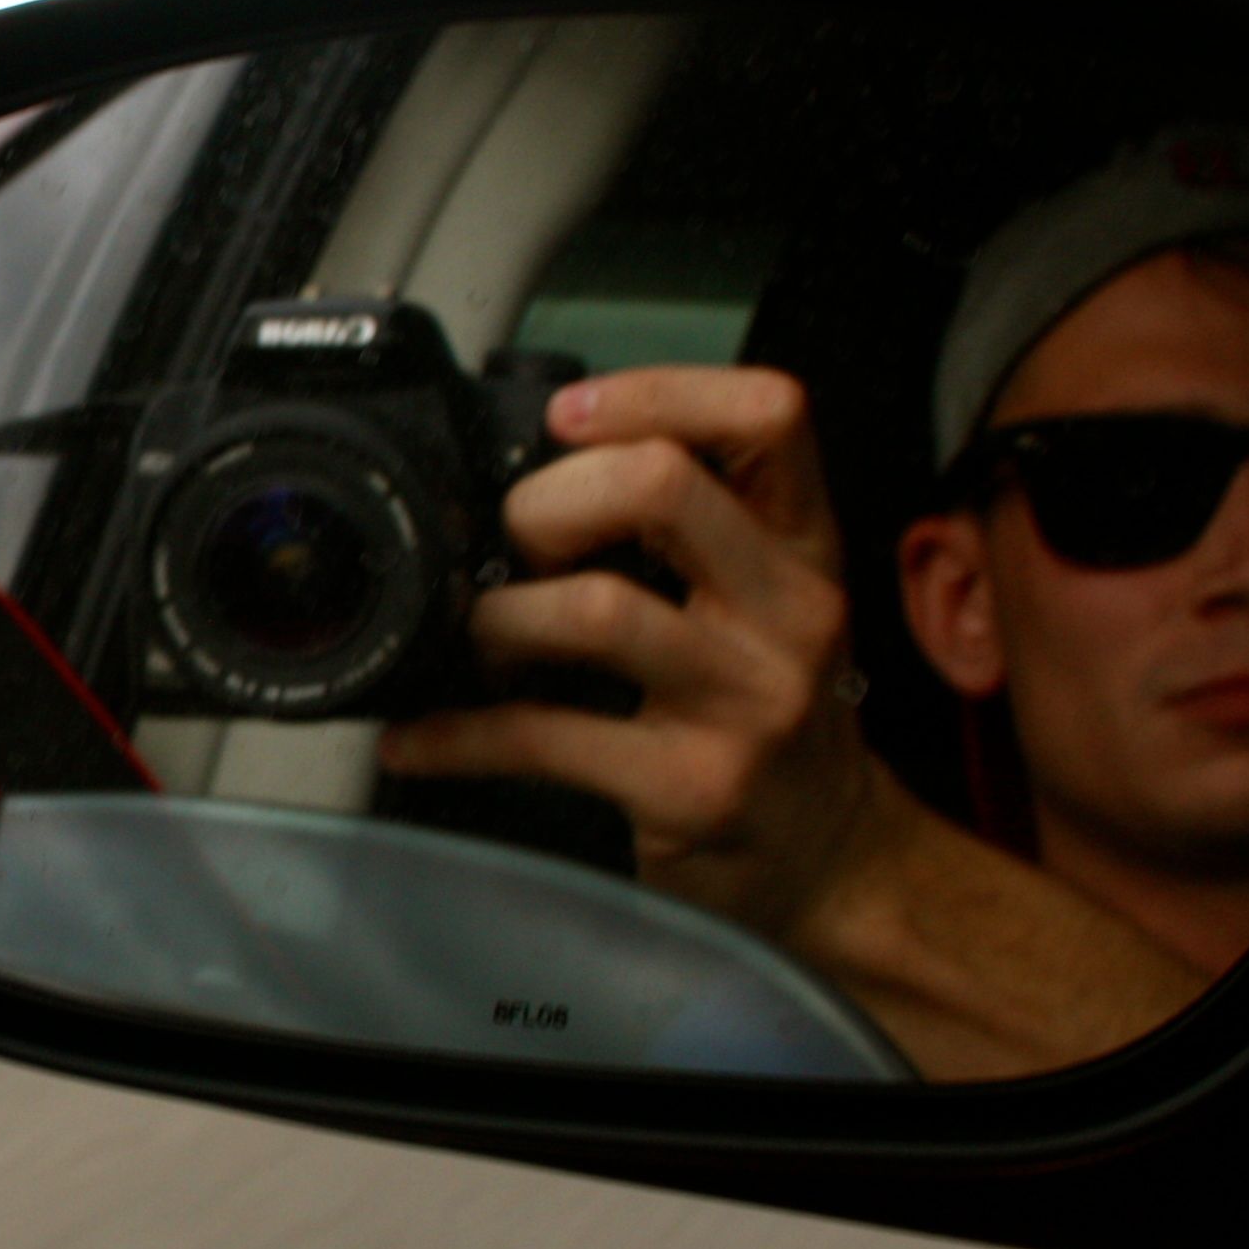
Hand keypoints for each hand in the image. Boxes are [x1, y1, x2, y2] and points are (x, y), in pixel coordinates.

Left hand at [377, 365, 879, 941]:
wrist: (829, 856)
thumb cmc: (770, 714)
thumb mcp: (765, 603)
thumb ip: (691, 531)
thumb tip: (533, 475)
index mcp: (803, 546)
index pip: (768, 412)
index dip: (656, 392)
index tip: (567, 418)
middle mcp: (788, 611)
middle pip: (662, 484)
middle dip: (548, 501)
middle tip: (514, 548)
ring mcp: (746, 701)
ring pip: (596, 608)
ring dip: (500, 617)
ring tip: (479, 638)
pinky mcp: (692, 786)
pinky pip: (544, 738)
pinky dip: (455, 735)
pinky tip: (419, 739)